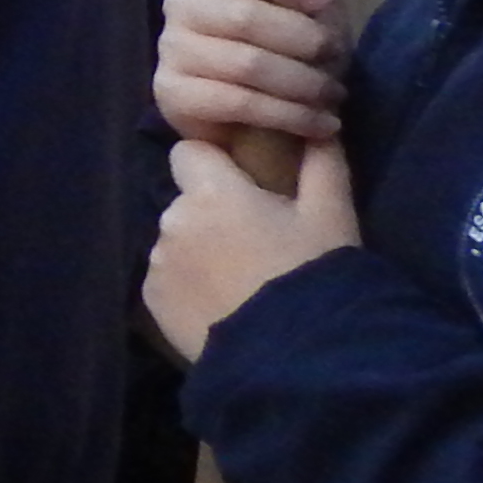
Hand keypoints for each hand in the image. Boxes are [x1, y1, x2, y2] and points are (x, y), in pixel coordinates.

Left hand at [147, 131, 362, 359]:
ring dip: (201, 249)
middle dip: (213, 212)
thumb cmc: (315, 273)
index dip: (214, 164)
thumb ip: (321, 162)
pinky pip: (168, 277)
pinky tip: (224, 303)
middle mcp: (172, 220)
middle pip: (186, 200)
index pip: (189, 152)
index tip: (244, 185)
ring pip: (177, 240)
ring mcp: (157, 262)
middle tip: (257, 242)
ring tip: (243, 280)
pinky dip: (189, 283)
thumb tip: (321, 127)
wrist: (295, 355)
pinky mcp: (151, 300)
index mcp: (210, 192)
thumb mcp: (331, 213)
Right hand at [157, 0, 348, 150]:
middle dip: (303, 39)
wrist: (260, 104)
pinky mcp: (171, 94)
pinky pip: (236, 103)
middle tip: (336, 56)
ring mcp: (171, 51)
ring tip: (334, 94)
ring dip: (303, 82)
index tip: (323, 2)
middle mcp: (181, 6)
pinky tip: (321, 123)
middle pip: (243, 16)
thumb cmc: (286, 38)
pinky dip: (289, 115)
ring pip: (245, 64)